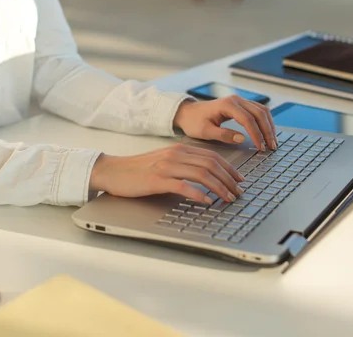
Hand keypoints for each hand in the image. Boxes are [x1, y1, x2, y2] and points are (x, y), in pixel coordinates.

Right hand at [89, 144, 244, 203]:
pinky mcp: (158, 180)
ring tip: (228, 198)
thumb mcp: (165, 161)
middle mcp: (176, 154)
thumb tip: (206, 176)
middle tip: (239, 192)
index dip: (230, 169)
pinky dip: (198, 194)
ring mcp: (167, 166)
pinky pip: (183, 186)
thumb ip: (184, 165)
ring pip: (202, 174)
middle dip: (229, 179)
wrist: (113, 170)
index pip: (212, 156)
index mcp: (180, 149)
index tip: (240, 180)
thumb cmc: (139, 170)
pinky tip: (207, 202)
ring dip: (219, 187)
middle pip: (211, 164)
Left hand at [173, 96, 277, 150]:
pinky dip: (265, 122)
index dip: (257, 134)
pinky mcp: (241, 105)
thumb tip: (242, 138)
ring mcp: (240, 101)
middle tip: (272, 147)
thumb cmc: (194, 122)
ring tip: (272, 142)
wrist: (188, 112)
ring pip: (262, 111)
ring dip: (269, 126)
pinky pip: (258, 111)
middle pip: (260, 113)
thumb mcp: (205, 131)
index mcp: (227, 105)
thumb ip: (223, 135)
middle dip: (268, 131)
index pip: (248, 119)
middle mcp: (236, 100)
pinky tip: (268, 133)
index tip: (261, 147)